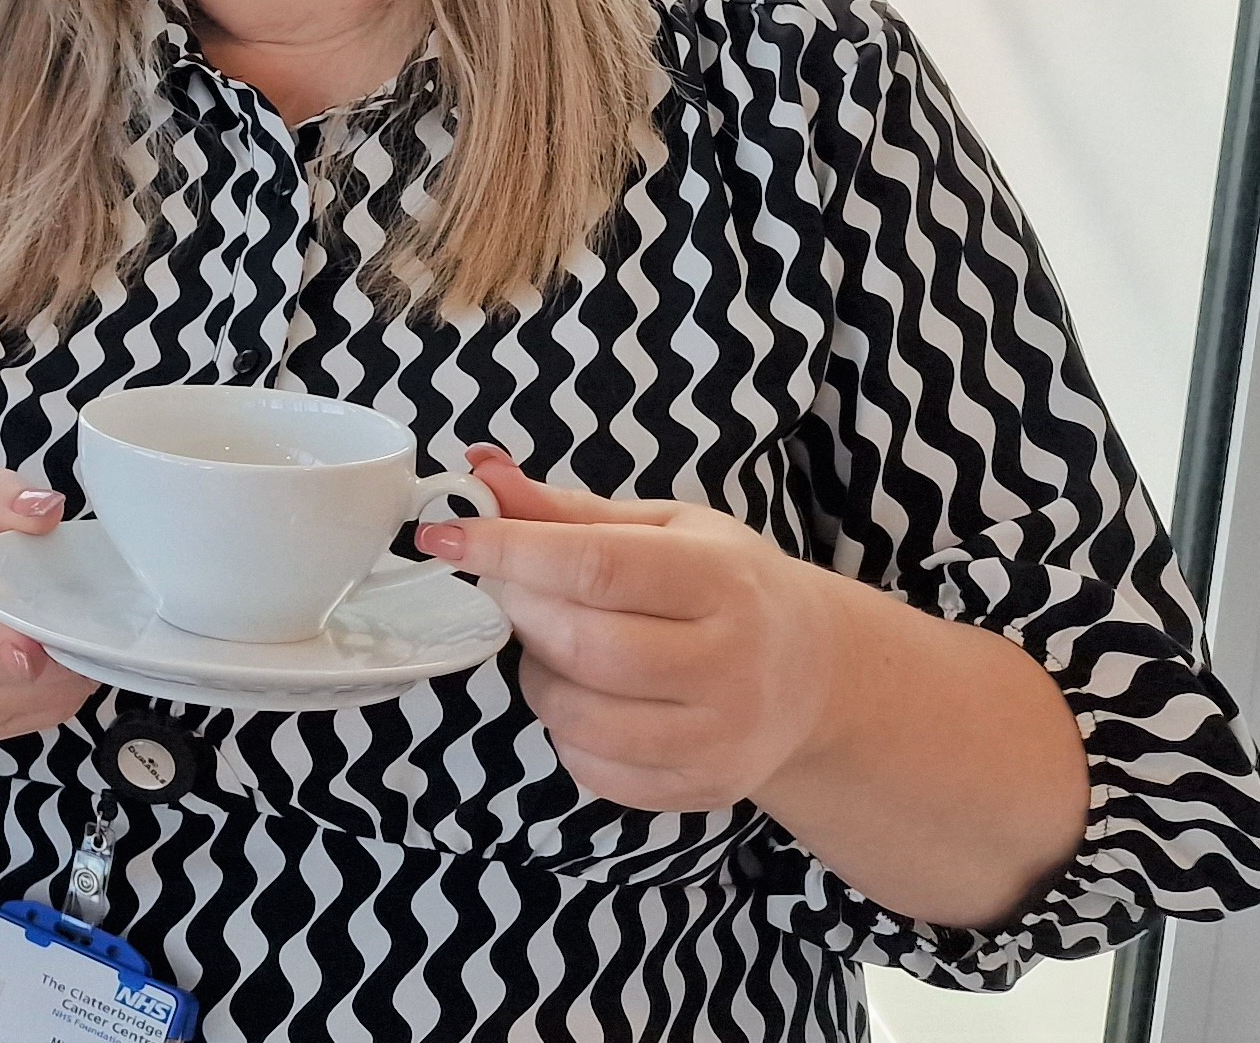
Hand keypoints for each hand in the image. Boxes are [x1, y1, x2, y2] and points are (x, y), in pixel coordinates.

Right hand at [0, 469, 97, 745]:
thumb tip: (50, 510)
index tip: (29, 653)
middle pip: (14, 660)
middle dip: (66, 630)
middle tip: (81, 592)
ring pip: (44, 693)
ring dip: (74, 658)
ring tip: (64, 616)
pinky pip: (46, 712)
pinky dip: (67, 683)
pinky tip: (58, 648)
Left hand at [418, 446, 855, 814]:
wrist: (815, 675)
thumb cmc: (726, 585)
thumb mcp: (664, 529)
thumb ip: (567, 510)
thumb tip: (479, 470)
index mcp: (720, 581)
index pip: (596, 567)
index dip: (509, 551)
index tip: (444, 537)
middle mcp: (730, 664)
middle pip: (583, 648)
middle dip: (523, 615)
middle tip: (517, 592)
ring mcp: (720, 738)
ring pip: (579, 717)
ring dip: (538, 677)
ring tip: (558, 647)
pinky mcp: (703, 789)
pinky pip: (593, 770)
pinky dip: (566, 733)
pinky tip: (590, 698)